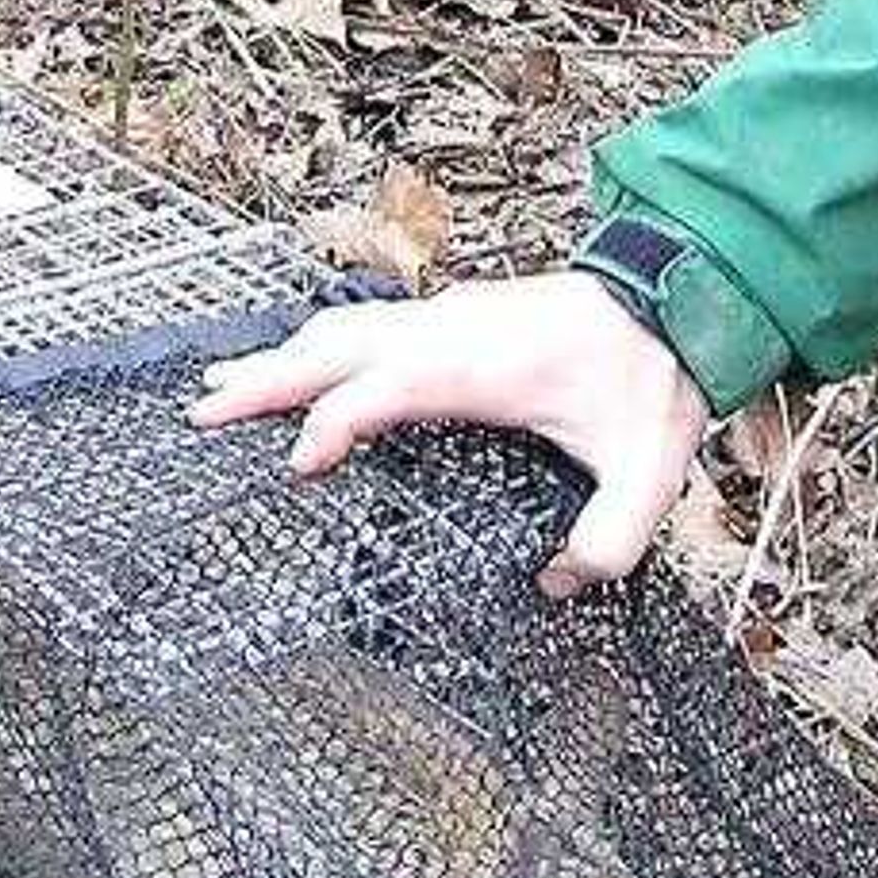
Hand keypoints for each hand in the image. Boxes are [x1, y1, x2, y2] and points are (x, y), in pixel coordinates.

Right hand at [189, 273, 708, 600]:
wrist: (677, 296)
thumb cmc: (652, 375)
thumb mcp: (650, 468)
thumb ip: (612, 535)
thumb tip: (559, 580)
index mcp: (483, 363)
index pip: (386, 385)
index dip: (337, 422)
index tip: (301, 466)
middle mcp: (451, 330)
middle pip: (338, 346)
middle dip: (267, 381)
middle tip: (201, 414)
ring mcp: (446, 317)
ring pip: (344, 329)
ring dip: (282, 359)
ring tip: (221, 390)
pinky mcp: (451, 318)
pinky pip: (364, 327)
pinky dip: (317, 347)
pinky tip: (296, 366)